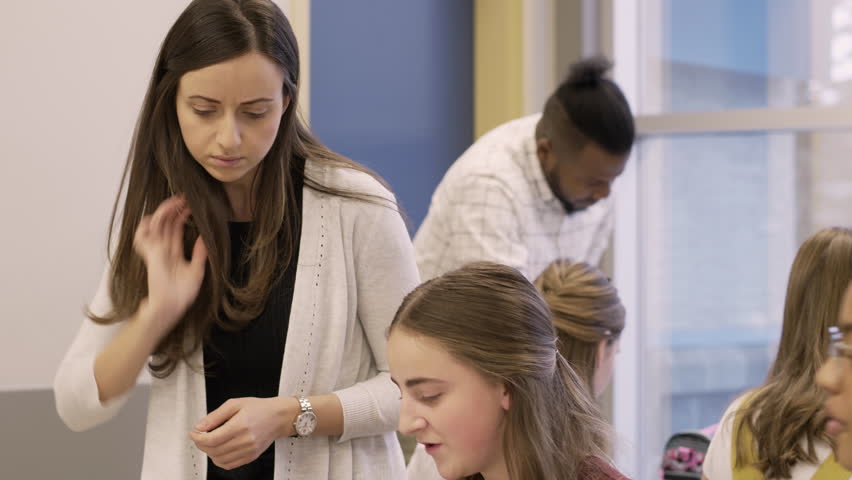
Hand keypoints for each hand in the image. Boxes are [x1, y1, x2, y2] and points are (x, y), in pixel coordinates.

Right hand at [133, 194, 206, 333]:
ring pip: (155, 224)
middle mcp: (163, 248)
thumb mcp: (196, 270)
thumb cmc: (182, 294)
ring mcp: (155, 250)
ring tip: (175, 202)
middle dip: (173, 208)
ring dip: (163, 212)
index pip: (176, 227)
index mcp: (174, 251)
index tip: (190, 204)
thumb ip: (200, 254)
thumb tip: (206, 237)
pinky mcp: (151, 254)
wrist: (170, 307)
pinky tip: (154, 217)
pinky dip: (144, 227)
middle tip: (184, 197)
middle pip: (165, 222)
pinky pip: (142, 237)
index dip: (182, 214)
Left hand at [190, 397, 297, 470]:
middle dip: (201, 444)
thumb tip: (200, 426)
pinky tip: (219, 450)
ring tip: (210, 442)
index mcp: (240, 425)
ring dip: (209, 452)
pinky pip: (229, 465)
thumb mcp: (235, 404)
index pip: (212, 440)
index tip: (194, 433)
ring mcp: (248, 451)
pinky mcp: (251, 457)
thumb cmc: (259, 408)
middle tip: (200, 436)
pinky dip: (219, 460)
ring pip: (219, 459)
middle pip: (213, 450)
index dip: (198, 438)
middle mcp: (245, 440)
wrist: (279, 417)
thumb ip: (215, 416)